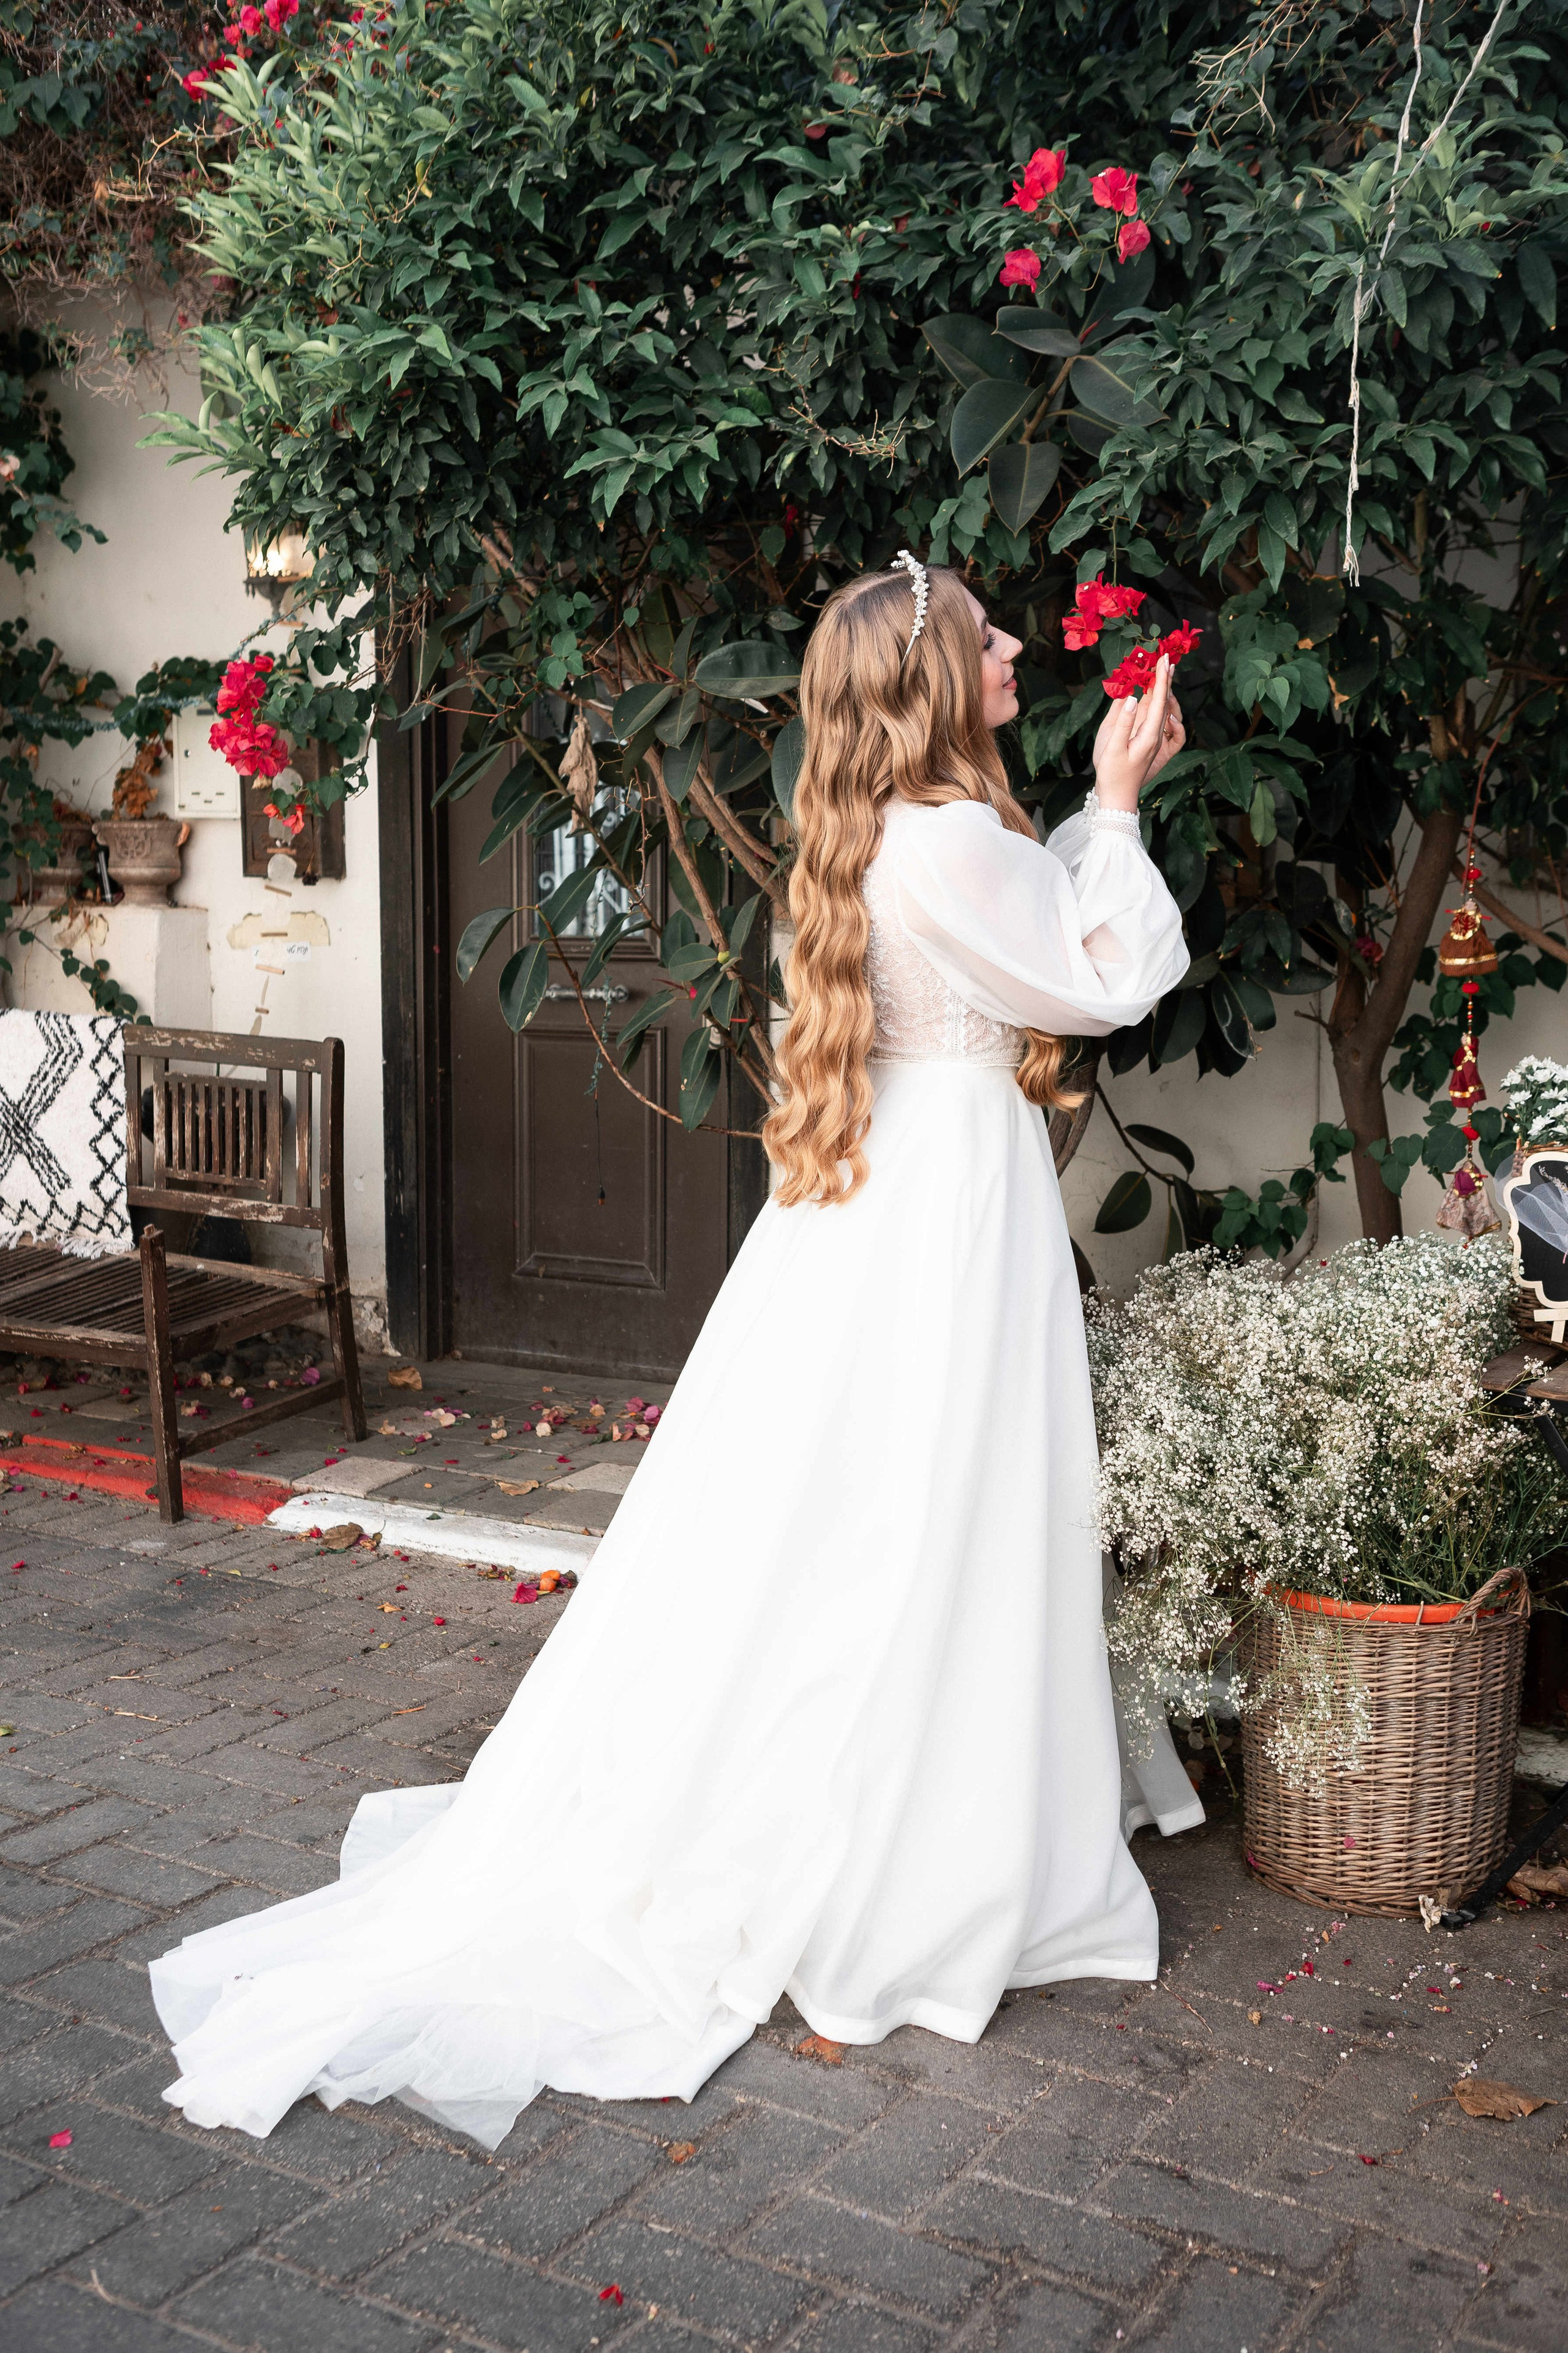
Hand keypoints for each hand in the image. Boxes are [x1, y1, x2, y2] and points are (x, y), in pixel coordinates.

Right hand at [1091, 657, 1184, 810]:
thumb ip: (1123, 722)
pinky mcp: (1146, 741)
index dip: (1161, 680)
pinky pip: (1153, 716)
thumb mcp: (1113, 748)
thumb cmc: (1112, 775)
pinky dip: (1154, 701)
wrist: (1118, 798)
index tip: (1163, 660)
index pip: (1159, 702)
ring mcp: (1152, 739)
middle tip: (1166, 658)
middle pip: (1164, 702)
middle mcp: (1155, 736)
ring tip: (1160, 670)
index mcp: (1149, 736)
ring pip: (1160, 708)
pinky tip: (1148, 694)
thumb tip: (1132, 698)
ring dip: (1161, 688)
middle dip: (1164, 679)